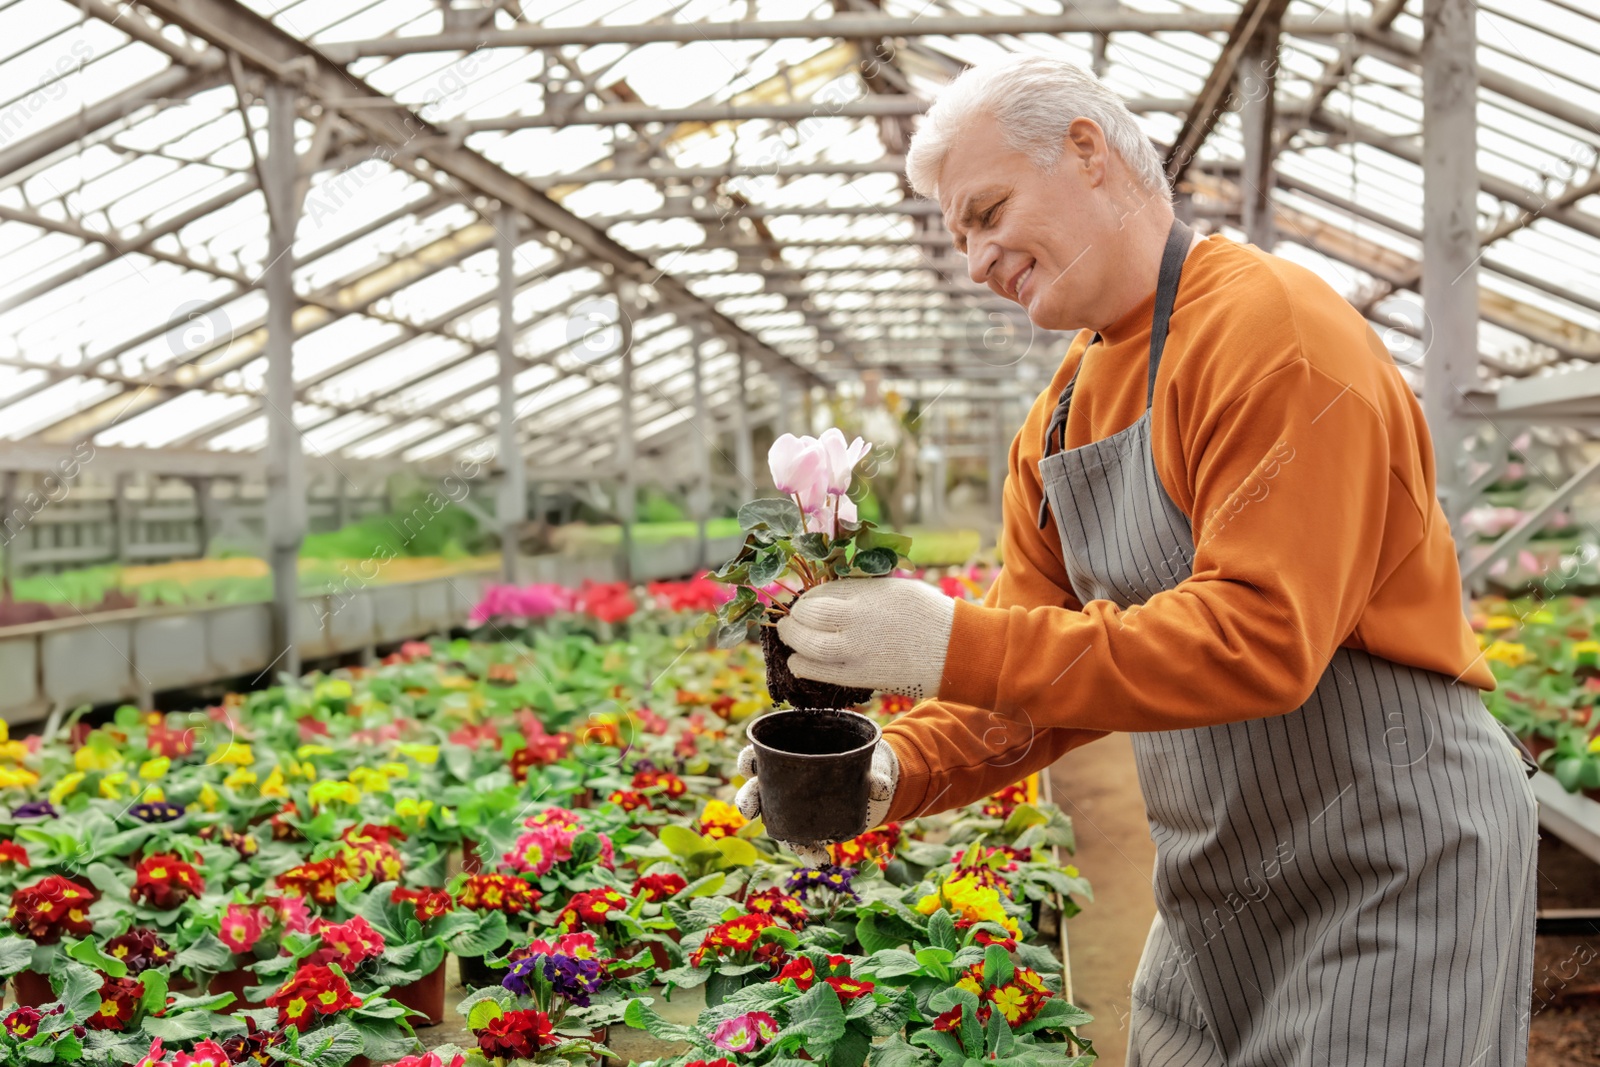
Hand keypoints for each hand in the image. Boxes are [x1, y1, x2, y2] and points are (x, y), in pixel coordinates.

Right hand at [734, 740, 898, 865]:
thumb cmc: (857, 759)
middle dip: (748, 800)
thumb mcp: (865, 760)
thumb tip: (880, 789)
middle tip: (749, 811)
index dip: (748, 761)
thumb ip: (872, 774)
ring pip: (775, 822)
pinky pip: (801, 843)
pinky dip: (810, 854)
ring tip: (794, 845)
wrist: (869, 782)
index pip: (756, 756)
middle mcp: (779, 783)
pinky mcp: (806, 828)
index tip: (750, 766)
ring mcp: (790, 808)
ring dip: (781, 836)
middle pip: (754, 790)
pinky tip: (821, 860)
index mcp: (785, 756)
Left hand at [775, 578, 955, 700]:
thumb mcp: (894, 587)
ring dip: (792, 641)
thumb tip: (829, 593)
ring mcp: (859, 651)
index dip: (807, 598)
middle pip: (809, 617)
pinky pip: (823, 673)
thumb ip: (861, 590)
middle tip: (789, 619)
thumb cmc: (927, 614)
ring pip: (809, 646)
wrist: (955, 650)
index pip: (821, 593)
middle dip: (794, 618)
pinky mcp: (863, 676)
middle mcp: (859, 621)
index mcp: (868, 594)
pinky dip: (804, 667)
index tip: (805, 602)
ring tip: (788, 637)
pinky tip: (797, 663)